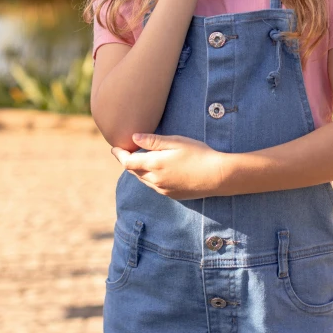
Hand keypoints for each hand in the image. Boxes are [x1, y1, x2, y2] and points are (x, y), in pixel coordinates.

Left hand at [111, 132, 225, 199]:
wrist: (217, 176)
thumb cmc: (198, 154)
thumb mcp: (176, 142)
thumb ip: (153, 141)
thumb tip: (133, 137)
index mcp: (154, 165)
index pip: (128, 162)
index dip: (119, 154)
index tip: (114, 148)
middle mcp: (155, 180)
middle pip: (134, 171)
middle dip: (128, 161)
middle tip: (126, 151)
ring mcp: (163, 189)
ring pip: (143, 180)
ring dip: (139, 170)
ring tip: (139, 159)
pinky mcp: (171, 195)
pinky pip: (153, 186)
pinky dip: (149, 177)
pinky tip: (156, 170)